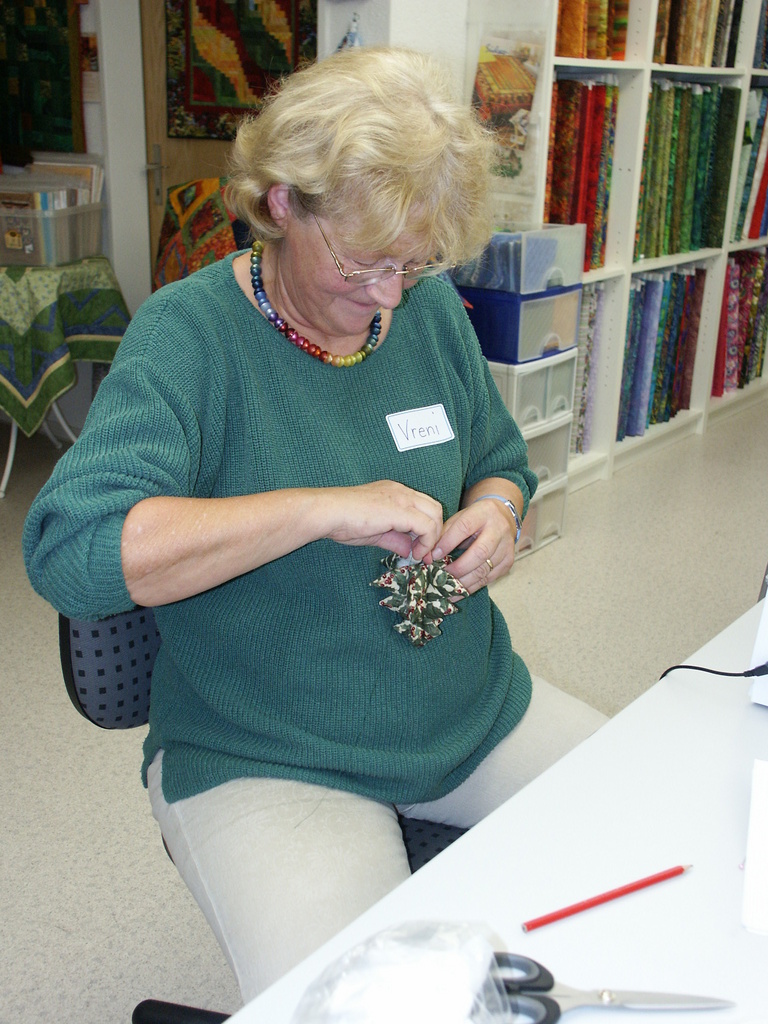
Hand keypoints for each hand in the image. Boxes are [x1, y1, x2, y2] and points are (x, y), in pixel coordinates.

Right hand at [325, 481, 444, 559]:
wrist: (328, 513)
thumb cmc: (343, 521)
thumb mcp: (376, 532)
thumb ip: (395, 539)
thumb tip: (409, 551)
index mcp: (395, 493)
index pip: (424, 506)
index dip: (427, 529)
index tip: (420, 550)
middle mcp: (401, 492)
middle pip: (434, 508)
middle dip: (435, 532)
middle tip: (425, 553)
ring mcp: (402, 498)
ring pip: (435, 515)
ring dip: (433, 538)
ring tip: (420, 555)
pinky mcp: (400, 510)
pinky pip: (426, 526)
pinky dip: (426, 542)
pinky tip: (415, 554)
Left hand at [428, 496, 517, 594]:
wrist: (503, 518)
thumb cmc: (476, 519)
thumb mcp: (460, 518)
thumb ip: (444, 534)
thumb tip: (427, 556)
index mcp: (483, 514)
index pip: (464, 527)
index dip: (448, 543)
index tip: (433, 556)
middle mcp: (498, 530)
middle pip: (480, 552)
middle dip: (458, 568)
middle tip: (441, 576)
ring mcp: (506, 547)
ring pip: (484, 569)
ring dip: (463, 582)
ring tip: (446, 589)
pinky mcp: (508, 562)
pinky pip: (488, 579)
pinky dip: (471, 587)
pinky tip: (457, 593)